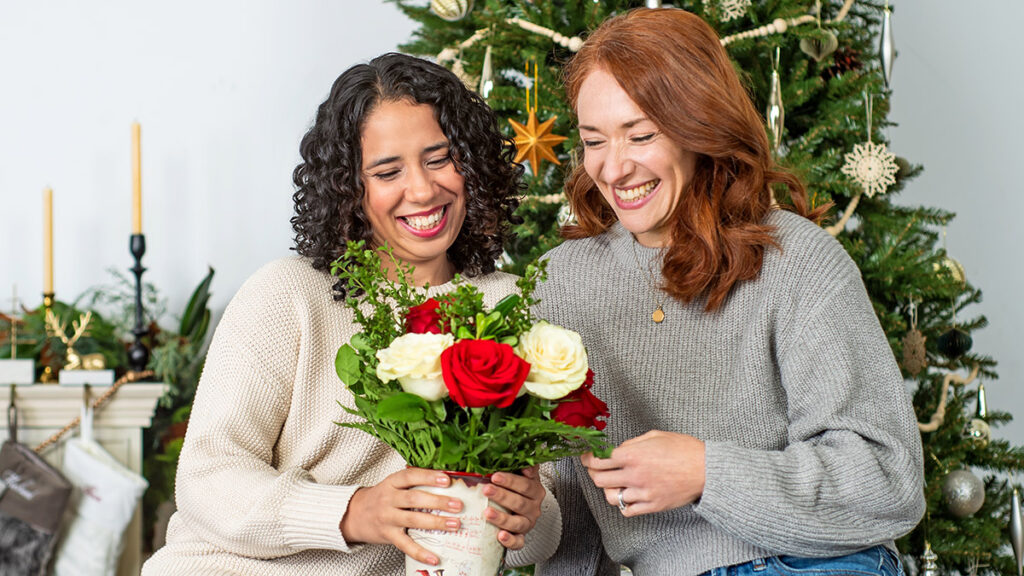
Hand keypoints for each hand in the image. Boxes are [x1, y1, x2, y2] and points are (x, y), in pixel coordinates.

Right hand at [340, 467, 463, 565]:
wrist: (353, 514)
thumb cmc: (380, 498)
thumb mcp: (392, 484)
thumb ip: (413, 482)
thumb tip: (446, 482)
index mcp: (392, 483)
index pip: (410, 476)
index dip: (428, 477)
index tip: (447, 480)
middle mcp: (388, 499)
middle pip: (415, 499)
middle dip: (438, 502)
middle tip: (458, 505)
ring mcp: (387, 518)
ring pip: (413, 520)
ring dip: (436, 522)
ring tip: (455, 524)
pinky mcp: (388, 535)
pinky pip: (405, 545)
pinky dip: (420, 552)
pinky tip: (434, 557)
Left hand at [480, 466, 544, 549]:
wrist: (521, 509)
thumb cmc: (515, 488)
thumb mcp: (520, 474)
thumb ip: (520, 465)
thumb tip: (524, 462)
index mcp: (535, 490)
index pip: (525, 485)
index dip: (510, 481)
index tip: (495, 476)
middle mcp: (534, 507)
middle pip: (519, 503)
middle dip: (502, 496)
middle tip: (486, 490)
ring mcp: (528, 523)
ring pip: (518, 523)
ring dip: (502, 518)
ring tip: (487, 513)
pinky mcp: (521, 537)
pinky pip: (518, 542)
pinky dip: (510, 541)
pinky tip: (500, 536)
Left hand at [581, 430, 704, 516]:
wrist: (706, 470)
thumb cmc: (684, 449)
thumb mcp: (655, 436)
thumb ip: (632, 443)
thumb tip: (617, 450)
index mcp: (633, 455)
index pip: (598, 460)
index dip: (588, 458)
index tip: (586, 457)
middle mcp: (634, 475)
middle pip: (599, 479)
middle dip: (593, 473)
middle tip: (595, 469)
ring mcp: (642, 493)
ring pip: (610, 497)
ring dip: (608, 489)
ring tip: (613, 483)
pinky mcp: (652, 506)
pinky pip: (627, 510)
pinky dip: (623, 504)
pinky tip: (626, 496)